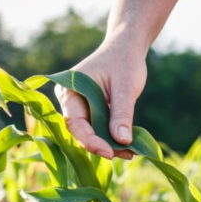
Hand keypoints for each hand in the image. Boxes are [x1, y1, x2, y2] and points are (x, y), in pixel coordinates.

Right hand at [56, 41, 146, 158]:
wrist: (127, 48)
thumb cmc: (124, 62)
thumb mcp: (125, 88)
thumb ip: (122, 114)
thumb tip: (122, 141)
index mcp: (69, 90)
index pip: (75, 122)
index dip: (90, 140)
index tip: (109, 152)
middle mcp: (70, 100)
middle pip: (81, 131)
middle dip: (102, 145)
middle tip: (125, 154)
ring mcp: (80, 106)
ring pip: (91, 133)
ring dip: (109, 144)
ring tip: (131, 152)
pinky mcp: (92, 111)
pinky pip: (99, 128)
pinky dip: (112, 137)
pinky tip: (129, 146)